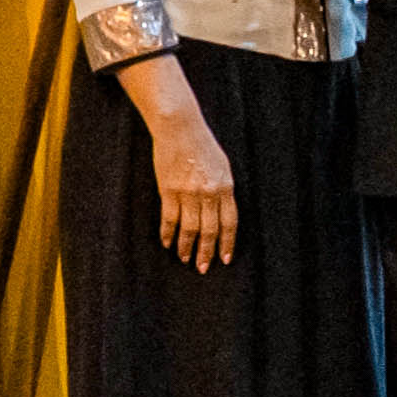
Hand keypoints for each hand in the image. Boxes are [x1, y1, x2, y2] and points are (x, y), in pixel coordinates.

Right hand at [149, 110, 239, 270]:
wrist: (180, 128)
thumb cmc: (203, 145)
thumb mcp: (223, 166)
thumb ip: (223, 189)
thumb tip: (221, 212)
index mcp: (226, 187)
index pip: (230, 223)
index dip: (227, 242)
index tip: (225, 258)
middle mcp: (209, 193)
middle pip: (209, 230)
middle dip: (207, 252)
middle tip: (203, 268)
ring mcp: (188, 193)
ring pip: (189, 228)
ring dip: (187, 247)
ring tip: (185, 259)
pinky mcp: (168, 190)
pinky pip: (169, 218)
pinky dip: (167, 233)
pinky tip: (167, 243)